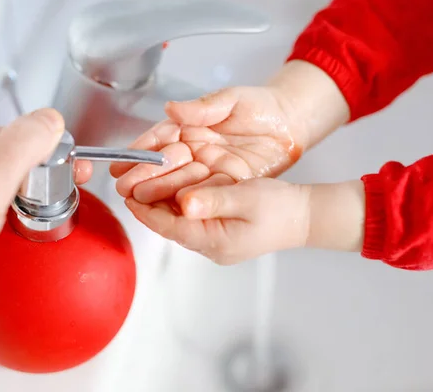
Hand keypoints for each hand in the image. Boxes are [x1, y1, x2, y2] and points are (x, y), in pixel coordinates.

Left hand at [0, 109, 90, 339]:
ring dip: (26, 202)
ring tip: (37, 216)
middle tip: (57, 195)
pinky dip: (10, 224)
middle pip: (9, 163)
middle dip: (39, 178)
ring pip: (2, 191)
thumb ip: (22, 147)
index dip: (46, 150)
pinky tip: (15, 235)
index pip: (12, 135)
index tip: (70, 168)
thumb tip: (50, 120)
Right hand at [109, 60, 349, 203]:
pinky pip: (204, 192)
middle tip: (123, 185)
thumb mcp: (231, 98)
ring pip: (180, 180)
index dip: (140, 150)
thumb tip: (172, 109)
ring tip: (136, 198)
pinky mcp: (227, 183)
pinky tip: (169, 206)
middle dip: (142, 174)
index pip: (160, 140)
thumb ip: (203, 107)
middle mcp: (196, 150)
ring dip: (158, 189)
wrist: (291, 123)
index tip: (122, 160)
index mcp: (191, 127)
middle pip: (165, 164)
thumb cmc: (261, 105)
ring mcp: (210, 168)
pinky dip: (186, 199)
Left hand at [124, 176, 311, 263]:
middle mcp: (212, 247)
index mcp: (215, 241)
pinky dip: (182, 206)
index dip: (146, 212)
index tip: (128, 196)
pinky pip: (194, 221)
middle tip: (132, 187)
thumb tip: (184, 203)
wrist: (304, 217)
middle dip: (151, 207)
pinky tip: (176, 191)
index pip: (169, 227)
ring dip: (165, 206)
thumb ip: (214, 200)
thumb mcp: (246, 198)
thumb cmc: (280, 208)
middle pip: (171, 226)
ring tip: (148, 186)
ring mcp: (217, 243)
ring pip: (181, 223)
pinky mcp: (223, 235)